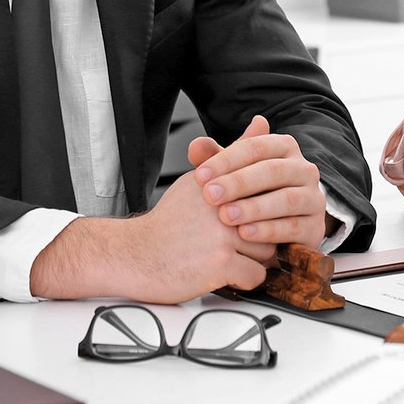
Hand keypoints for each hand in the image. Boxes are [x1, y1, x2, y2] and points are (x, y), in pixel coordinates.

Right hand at [31, 173, 269, 303]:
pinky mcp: (221, 263)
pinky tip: (222, 273)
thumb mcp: (199, 181)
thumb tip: (261, 123)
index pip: (265, 191)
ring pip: (268, 252)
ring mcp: (222, 234)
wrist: (134, 256)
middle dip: (257, 237)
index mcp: (219, 182)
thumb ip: (233, 155)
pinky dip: (244, 280)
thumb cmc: (167, 224)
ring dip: (251, 260)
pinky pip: (256, 275)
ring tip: (222, 256)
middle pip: (270, 223)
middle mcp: (222, 204)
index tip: (247, 221)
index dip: (260, 211)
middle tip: (234, 242)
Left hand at [187, 115, 326, 248]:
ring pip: (286, 199)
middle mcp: (304, 170)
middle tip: (210, 195)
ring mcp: (313, 199)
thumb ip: (213, 160)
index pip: (256, 146)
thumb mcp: (229, 174)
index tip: (199, 175)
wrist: (274, 232)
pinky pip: (293, 227)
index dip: (226, 159)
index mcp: (284, 147)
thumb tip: (196, 145)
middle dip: (238, 183)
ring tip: (226, 216)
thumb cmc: (247, 195)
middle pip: (272, 171)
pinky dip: (268, 231)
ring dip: (254, 208)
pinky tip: (244, 234)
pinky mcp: (316, 227)